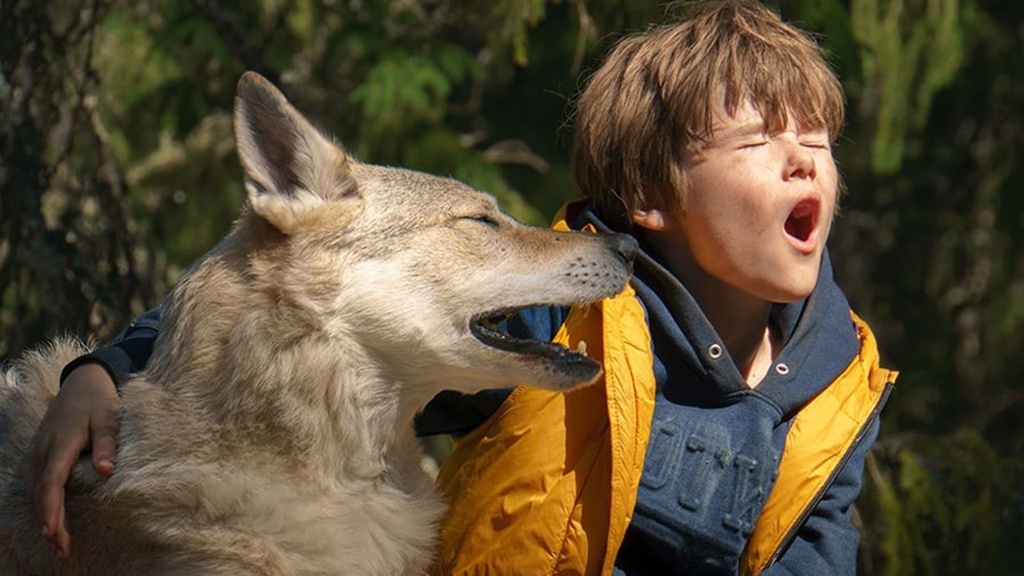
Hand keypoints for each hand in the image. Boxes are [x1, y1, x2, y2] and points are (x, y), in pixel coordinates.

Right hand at [26, 362, 121, 559]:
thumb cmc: (99, 400)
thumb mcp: (108, 418)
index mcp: (60, 444)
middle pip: (40, 494)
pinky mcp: (41, 454)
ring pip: (35, 492)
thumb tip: (106, 471)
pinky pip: (36, 485)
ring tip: (58, 544)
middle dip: (49, 523)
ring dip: (44, 518)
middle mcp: (44, 451)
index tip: (52, 532)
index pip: (51, 483)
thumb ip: (107, 444)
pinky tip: (51, 520)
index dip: (51, 509)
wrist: (83, 381)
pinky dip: (41, 505)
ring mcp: (39, 453)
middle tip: (63, 550)